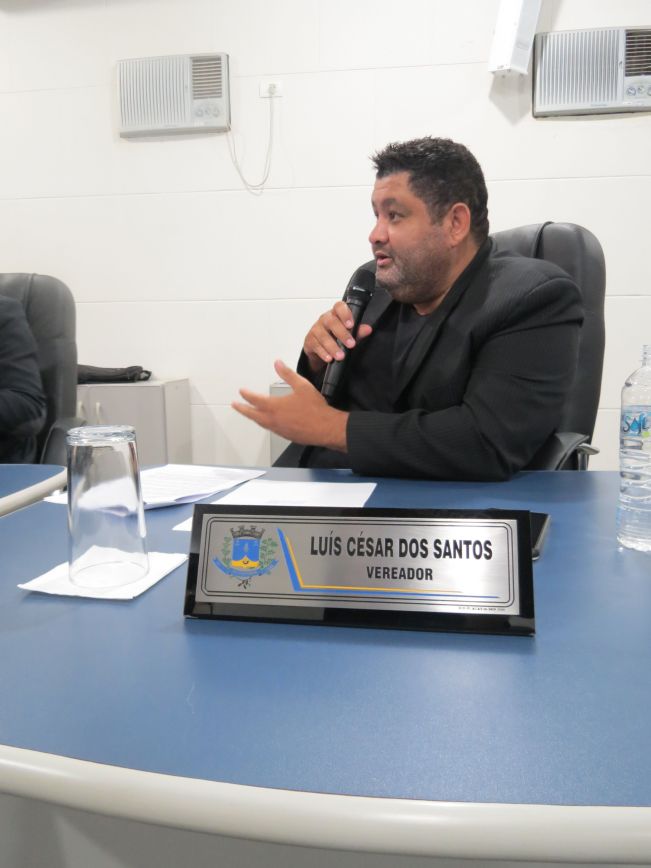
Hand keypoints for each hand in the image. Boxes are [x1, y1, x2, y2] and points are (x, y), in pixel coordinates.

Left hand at [232, 360, 348, 450]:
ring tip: (249, 413)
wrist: (326, 427)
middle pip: (252, 414)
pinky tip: (268, 422)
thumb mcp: (302, 385)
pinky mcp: (285, 435)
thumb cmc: (315, 408)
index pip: (255, 399)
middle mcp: (273, 419)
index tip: (241, 391)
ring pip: (261, 423)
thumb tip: (278, 363)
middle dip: (242, 409)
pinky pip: (271, 429)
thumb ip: (288, 374)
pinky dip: (265, 423)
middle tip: (235, 406)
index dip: (246, 394)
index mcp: (274, 406)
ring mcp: (278, 429)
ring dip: (253, 417)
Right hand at [303, 301, 372, 372]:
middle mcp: (325, 319)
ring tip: (341, 356)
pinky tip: (329, 358)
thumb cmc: (335, 337)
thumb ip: (358, 331)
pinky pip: (316, 345)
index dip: (345, 314)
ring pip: (323, 336)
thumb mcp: (348, 334)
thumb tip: (368, 329)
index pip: (339, 307)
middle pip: (331, 322)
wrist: (319, 348)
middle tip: (351, 344)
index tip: (351, 325)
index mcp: (335, 314)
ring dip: (333, 347)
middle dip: (342, 334)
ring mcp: (316, 329)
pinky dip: (323, 353)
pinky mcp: (310, 341)